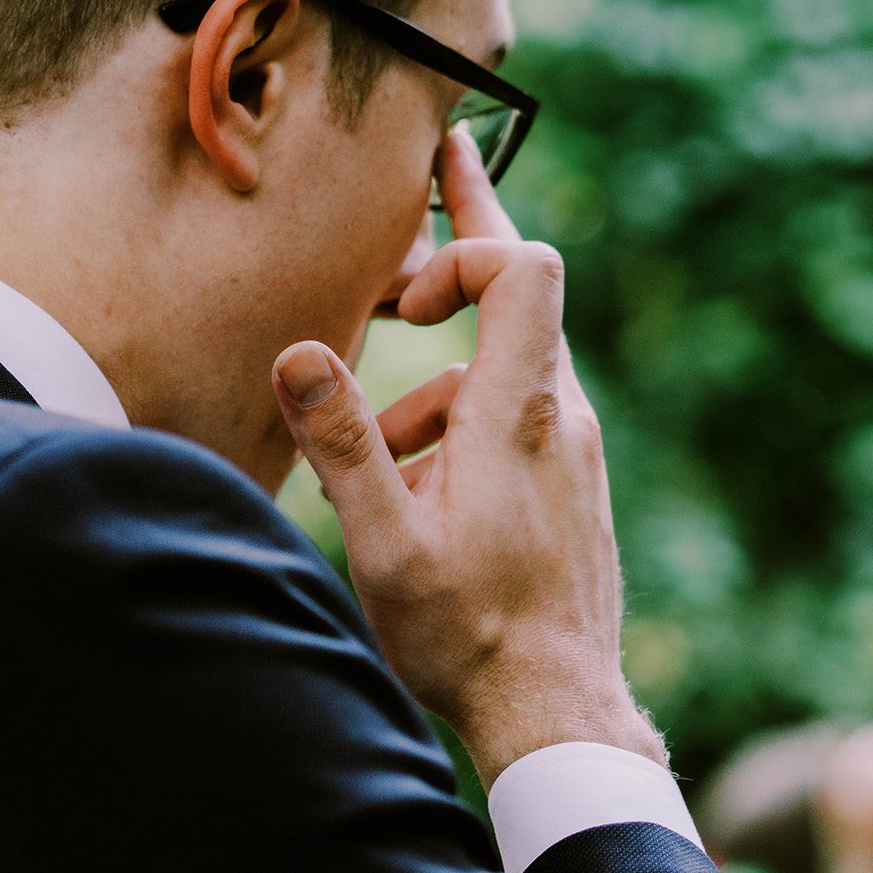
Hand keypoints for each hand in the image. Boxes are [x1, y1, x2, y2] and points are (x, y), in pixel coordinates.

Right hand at [271, 128, 661, 787]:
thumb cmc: (469, 635)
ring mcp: (573, 451)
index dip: (464, 247)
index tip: (401, 299)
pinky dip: (461, 424)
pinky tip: (417, 496)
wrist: (558, 713)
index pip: (523, 268)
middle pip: (525, 291)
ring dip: (436, 385)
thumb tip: (299, 352)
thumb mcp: (384, 543)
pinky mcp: (571, 485)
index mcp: (520, 414)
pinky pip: (516, 417)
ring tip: (377, 462)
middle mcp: (560, 417)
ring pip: (508, 368)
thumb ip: (342, 443)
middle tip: (445, 159)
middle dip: (466, 239)